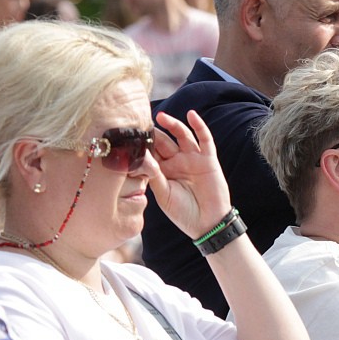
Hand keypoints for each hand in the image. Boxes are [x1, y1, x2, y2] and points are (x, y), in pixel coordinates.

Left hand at [148, 110, 232, 239]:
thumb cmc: (183, 212)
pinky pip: (204, 139)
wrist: (207, 224)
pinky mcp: (208, 159)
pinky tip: (191, 115)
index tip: (129, 132)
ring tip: (160, 117)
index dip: (143, 142)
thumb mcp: (163, 194)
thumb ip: (153, 175)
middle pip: (165, 141)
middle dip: (154, 131)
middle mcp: (178, 161)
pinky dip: (199, 126)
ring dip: (172, 125)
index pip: (152, 151)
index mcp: (164, 170)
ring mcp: (193, 159)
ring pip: (182, 136)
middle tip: (142, 121)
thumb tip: (141, 157)